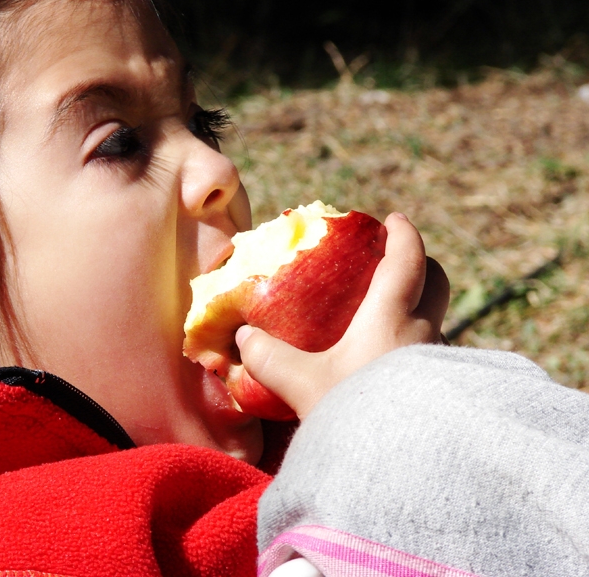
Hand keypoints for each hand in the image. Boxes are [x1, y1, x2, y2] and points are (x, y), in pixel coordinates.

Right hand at [235, 212, 448, 419]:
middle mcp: (425, 333)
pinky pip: (434, 355)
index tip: (394, 220)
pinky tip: (394, 367)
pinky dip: (417, 347)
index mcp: (392, 316)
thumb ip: (269, 359)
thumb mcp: (303, 385)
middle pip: (437, 283)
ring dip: (419, 311)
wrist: (401, 469)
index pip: (408, 259)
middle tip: (397, 263)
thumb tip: (243, 338)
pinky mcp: (444, 392)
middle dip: (421, 265)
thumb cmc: (353, 415)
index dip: (402, 233)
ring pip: (437, 321)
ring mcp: (440, 364)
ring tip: (389, 321)